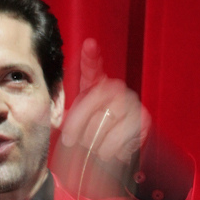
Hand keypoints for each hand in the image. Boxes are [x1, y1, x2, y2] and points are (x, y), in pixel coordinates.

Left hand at [52, 40, 150, 198]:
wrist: (115, 154)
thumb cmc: (92, 136)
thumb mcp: (77, 125)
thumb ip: (67, 118)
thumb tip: (57, 120)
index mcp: (96, 87)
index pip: (93, 68)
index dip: (91, 57)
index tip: (90, 45)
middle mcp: (115, 89)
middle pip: (95, 98)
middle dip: (79, 123)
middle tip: (71, 140)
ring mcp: (130, 102)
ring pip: (107, 118)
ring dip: (96, 139)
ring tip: (94, 149)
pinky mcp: (143, 119)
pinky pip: (123, 133)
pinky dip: (112, 147)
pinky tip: (110, 152)